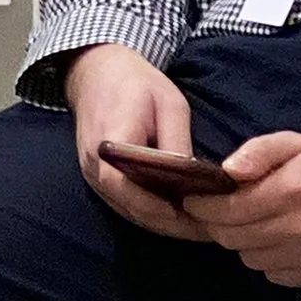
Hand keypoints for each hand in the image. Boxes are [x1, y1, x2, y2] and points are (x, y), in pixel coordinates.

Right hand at [66, 45, 207, 237]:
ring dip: (162, 223)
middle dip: (170, 224)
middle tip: (209, 231)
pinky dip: (150, 213)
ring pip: (129, 211)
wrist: (96, 69)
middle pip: (132, 208)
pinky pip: (124, 203)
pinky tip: (177, 216)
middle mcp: (94, 165)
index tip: (194, 218)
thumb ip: (177, 144)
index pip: (128, 188)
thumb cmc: (136, 82)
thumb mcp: (168, 105)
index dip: (159, 209)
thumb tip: (193, 183)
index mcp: (110, 143)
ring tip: (199, 228)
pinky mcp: (96, 177)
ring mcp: (91, 174)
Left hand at [187, 132, 300, 289]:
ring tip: (251, 224)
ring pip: (252, 260)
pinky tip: (276, 241)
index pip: (232, 209)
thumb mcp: (295, 143)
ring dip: (243, 243)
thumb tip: (227, 172)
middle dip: (218, 226)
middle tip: (215, 213)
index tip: (193, 201)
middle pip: (236, 239)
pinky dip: (267, 260)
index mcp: (294, 190)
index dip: (205, 208)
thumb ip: (258, 152)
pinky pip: (276, 276)